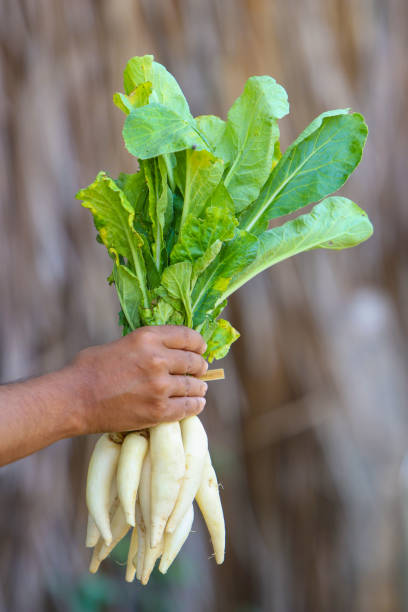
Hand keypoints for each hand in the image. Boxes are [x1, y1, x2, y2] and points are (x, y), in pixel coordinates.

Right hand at [71, 326, 208, 433]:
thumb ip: (147, 346)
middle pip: (194, 362)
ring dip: (199, 387)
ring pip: (193, 386)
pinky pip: (187, 408)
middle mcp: (158, 359)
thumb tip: (168, 351)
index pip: (187, 336)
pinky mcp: (158, 411)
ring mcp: (160, 387)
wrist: (74, 399)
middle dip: (199, 367)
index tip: (201, 349)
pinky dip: (194, 406)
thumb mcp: (121, 344)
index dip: (198, 343)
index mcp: (147, 337)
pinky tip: (196, 404)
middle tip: (200, 371)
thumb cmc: (90, 369)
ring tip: (200, 389)